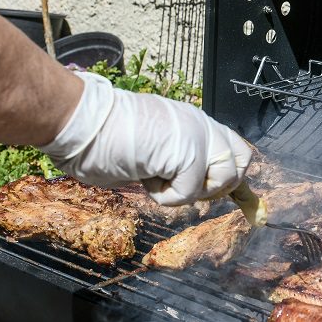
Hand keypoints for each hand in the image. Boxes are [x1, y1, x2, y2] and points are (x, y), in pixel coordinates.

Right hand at [40, 72, 250, 204]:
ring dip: (188, 191)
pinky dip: (164, 196)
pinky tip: (144, 174)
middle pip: (240, 164)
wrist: (81, 123)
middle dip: (217, 186)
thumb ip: (179, 159)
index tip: (231, 199)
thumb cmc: (102, 137)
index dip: (234, 176)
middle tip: (180, 186)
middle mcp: (200, 124)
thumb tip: (199, 185)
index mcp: (193, 121)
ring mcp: (197, 135)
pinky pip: (189, 193)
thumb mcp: (153, 148)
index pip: (235, 148)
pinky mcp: (188, 151)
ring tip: (156, 176)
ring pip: (222, 180)